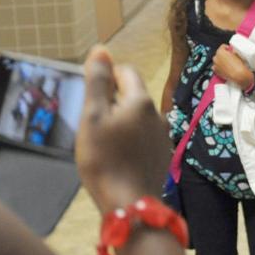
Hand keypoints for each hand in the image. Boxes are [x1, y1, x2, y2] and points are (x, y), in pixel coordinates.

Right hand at [76, 45, 169, 212]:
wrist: (128, 204)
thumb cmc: (104, 159)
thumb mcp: (93, 116)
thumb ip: (98, 81)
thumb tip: (101, 49)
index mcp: (141, 100)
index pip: (125, 71)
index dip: (106, 80)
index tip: (91, 102)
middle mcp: (158, 114)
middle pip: (132, 95)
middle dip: (112, 102)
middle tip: (93, 126)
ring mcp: (163, 136)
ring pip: (138, 117)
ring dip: (121, 122)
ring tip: (104, 143)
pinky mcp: (162, 156)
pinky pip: (144, 137)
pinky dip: (130, 140)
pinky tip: (118, 158)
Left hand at [210, 44, 252, 87]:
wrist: (238, 75)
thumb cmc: (238, 65)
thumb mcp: (237, 55)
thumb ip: (232, 52)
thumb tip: (232, 52)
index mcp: (221, 52)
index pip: (222, 46)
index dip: (226, 47)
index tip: (229, 49)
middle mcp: (216, 58)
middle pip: (218, 53)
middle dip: (223, 54)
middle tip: (229, 57)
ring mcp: (215, 65)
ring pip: (217, 60)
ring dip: (221, 60)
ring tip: (227, 63)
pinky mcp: (216, 71)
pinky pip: (216, 67)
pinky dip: (219, 67)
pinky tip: (225, 68)